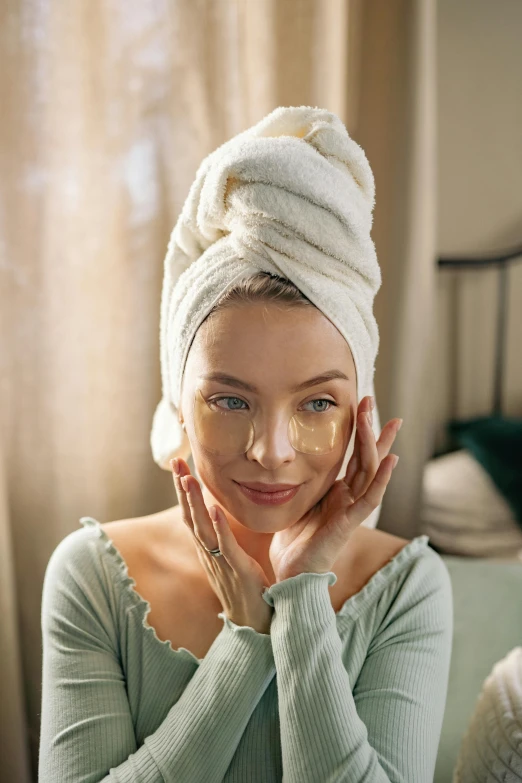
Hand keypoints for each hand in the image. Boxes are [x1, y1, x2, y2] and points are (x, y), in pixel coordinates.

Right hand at [171, 458, 273, 634]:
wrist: (254, 623)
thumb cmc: (245, 588)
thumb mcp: (231, 556)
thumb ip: (223, 536)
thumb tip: (221, 512)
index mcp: (207, 548)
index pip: (190, 514)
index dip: (182, 489)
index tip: (178, 464)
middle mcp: (208, 553)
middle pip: (189, 516)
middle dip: (181, 488)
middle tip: (175, 461)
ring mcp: (220, 562)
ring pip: (202, 528)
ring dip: (194, 502)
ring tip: (188, 478)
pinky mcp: (237, 570)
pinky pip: (225, 546)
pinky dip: (219, 526)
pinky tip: (215, 508)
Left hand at [268, 396, 401, 581]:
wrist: (291, 574)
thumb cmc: (293, 542)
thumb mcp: (297, 502)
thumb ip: (305, 483)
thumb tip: (293, 460)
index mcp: (337, 492)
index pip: (353, 457)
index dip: (360, 433)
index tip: (362, 406)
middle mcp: (348, 497)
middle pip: (366, 458)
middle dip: (371, 429)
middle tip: (372, 400)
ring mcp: (351, 509)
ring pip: (369, 471)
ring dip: (375, 444)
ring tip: (382, 420)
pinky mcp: (349, 523)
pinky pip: (370, 498)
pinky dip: (381, 479)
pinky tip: (391, 460)